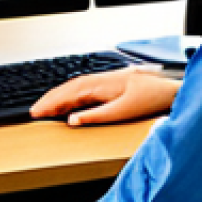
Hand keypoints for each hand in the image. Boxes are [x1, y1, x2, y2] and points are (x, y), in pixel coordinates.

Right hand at [30, 68, 179, 126]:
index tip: (37, 112)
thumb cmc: (149, 98)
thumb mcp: (123, 112)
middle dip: (49, 99)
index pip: (68, 94)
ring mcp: (103, 81)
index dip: (50, 103)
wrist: (168, 89)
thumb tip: (72, 120)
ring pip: (73, 87)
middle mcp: (99, 80)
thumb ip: (96, 116)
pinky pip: (82, 88)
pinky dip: (69, 95)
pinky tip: (66, 103)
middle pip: (67, 88)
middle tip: (34, 112)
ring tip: (44, 108)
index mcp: (100, 85)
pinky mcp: (107, 84)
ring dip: (57, 97)